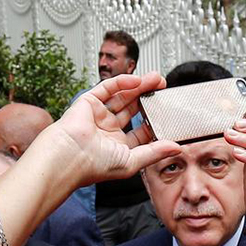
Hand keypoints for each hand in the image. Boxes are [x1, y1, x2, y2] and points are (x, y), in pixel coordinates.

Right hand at [35, 73, 179, 187]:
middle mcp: (108, 131)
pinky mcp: (88, 103)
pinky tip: (138, 80)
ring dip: (140, 86)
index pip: (141, 131)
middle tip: (164, 89)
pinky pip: (107, 88)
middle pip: (133, 109)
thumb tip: (177, 148)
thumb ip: (156, 152)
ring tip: (157, 79)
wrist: (68, 158)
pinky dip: (122, 82)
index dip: (155, 122)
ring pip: (122, 96)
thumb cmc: (95, 166)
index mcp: (119, 147)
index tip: (170, 115)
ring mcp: (98, 116)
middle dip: (149, 99)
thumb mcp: (134, 161)